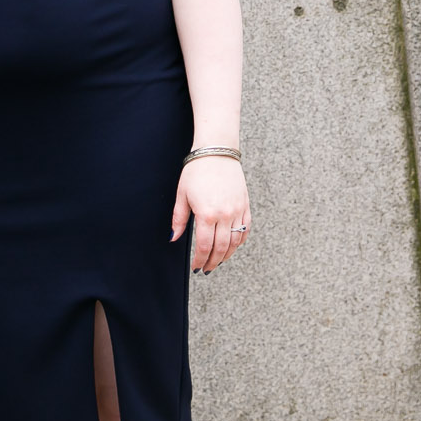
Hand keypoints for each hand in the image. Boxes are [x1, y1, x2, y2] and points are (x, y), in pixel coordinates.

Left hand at [170, 156, 248, 274]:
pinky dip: (240, 241)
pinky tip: (232, 245)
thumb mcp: (182, 195)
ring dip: (227, 254)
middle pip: (221, 248)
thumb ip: (179, 219)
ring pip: (235, 242)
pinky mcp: (246, 205)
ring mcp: (238, 211)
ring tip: (218, 260)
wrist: (217, 151)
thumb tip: (174, 237)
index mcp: (207, 214)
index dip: (200, 260)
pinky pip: (245, 229)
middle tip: (207, 269)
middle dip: (213, 262)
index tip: (196, 267)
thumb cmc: (197, 170)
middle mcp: (225, 215)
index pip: (205, 247)